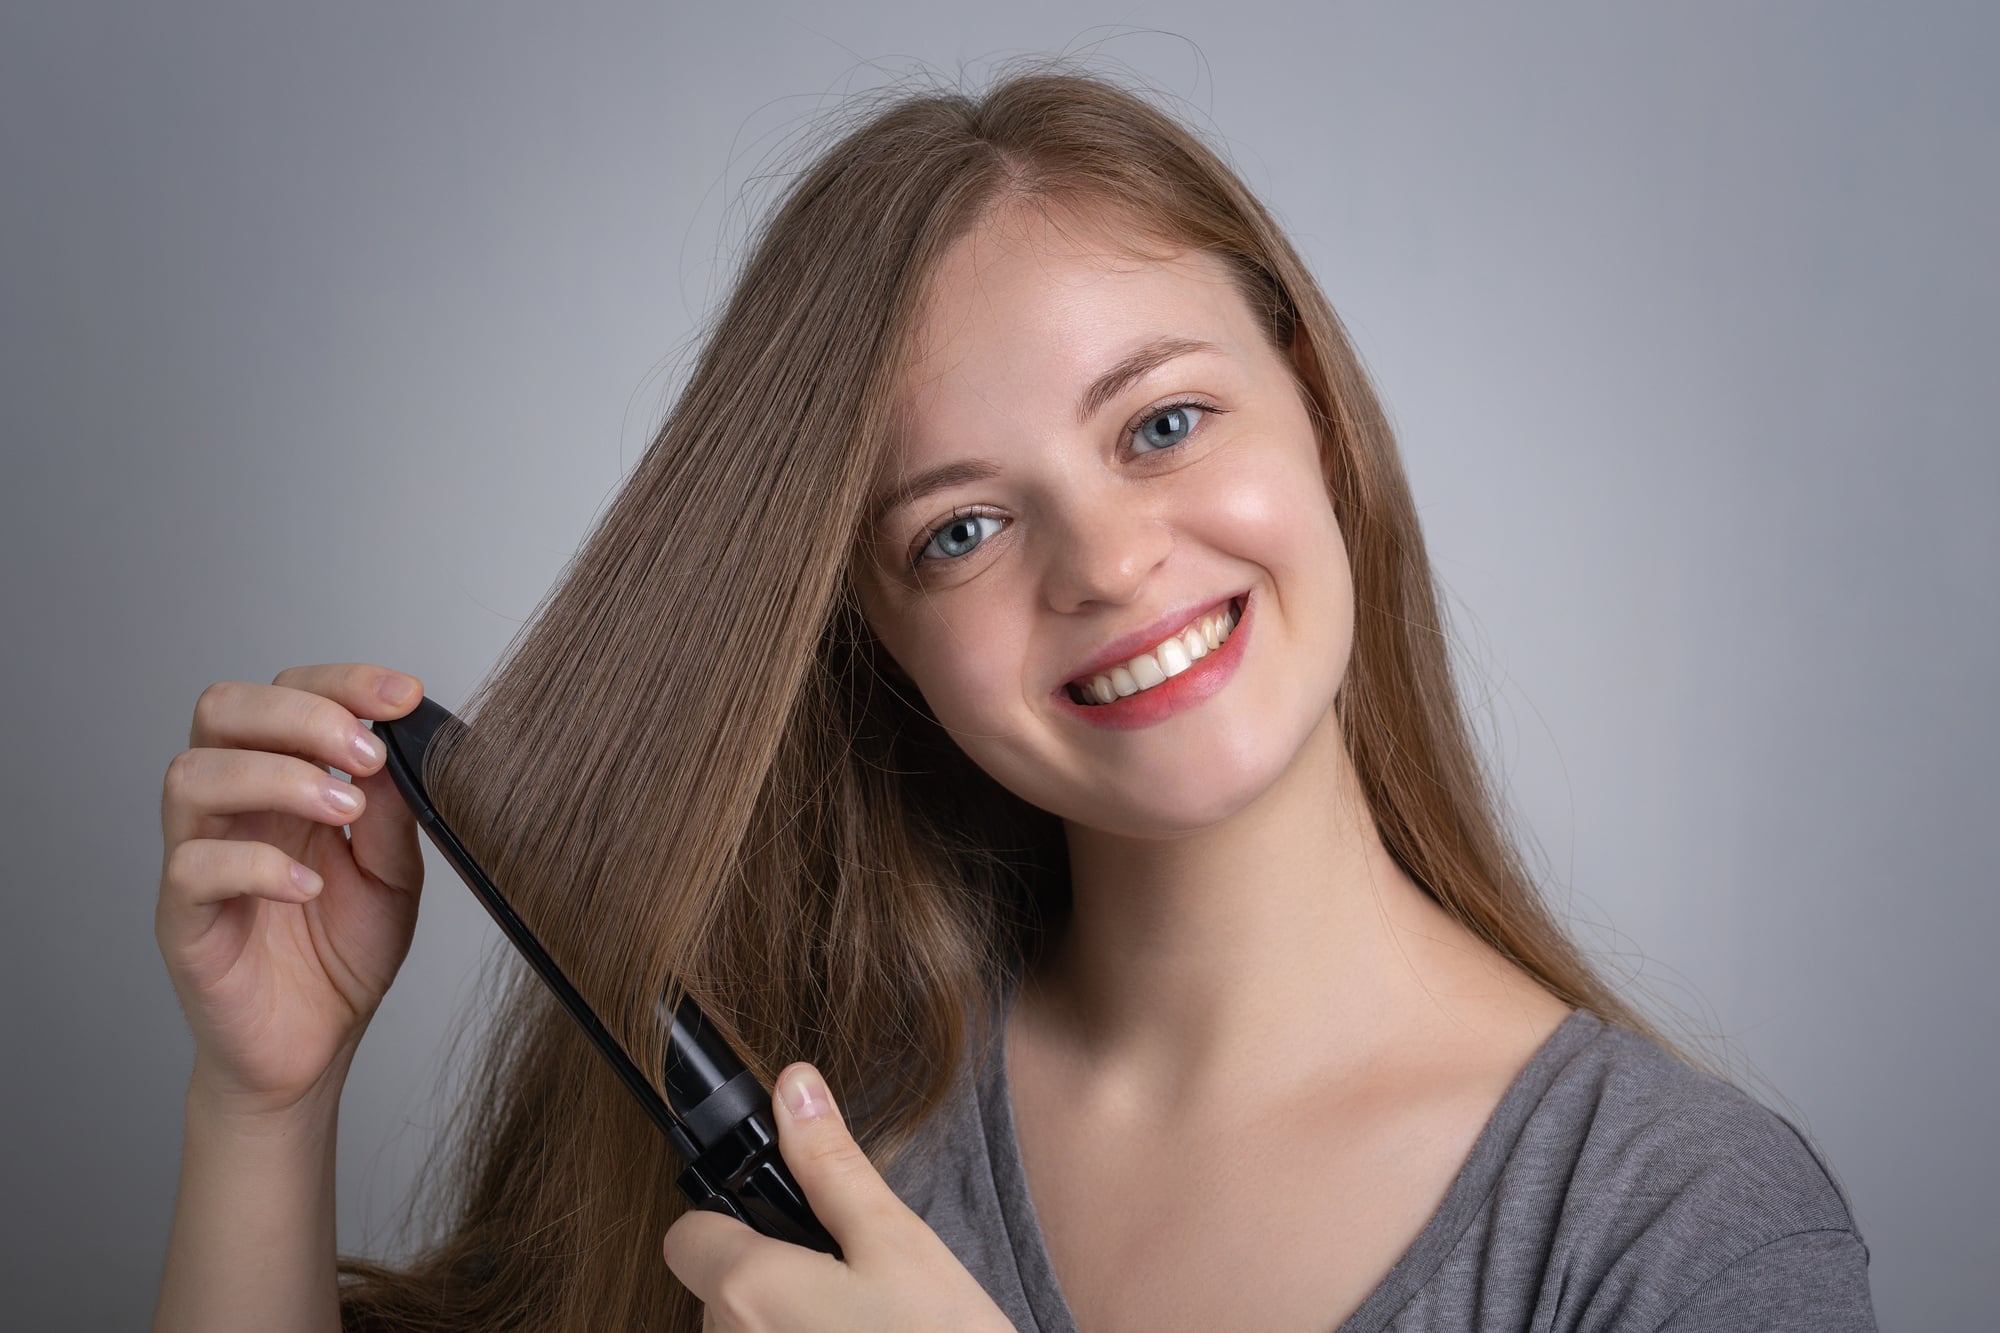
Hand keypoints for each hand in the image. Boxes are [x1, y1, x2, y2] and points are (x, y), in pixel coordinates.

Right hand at [156, 664, 427, 1118]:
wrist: (313, 1050)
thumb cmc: (343, 957)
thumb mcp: (395, 876)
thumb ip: (395, 813)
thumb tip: (403, 748)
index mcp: (283, 782)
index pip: (287, 694)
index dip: (342, 682)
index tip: (404, 696)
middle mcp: (233, 808)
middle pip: (221, 709)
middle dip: (300, 714)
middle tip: (365, 752)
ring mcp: (200, 859)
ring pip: (193, 774)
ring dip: (278, 777)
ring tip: (345, 811)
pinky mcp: (182, 920)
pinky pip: (192, 867)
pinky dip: (257, 864)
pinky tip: (309, 885)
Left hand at [664, 1063, 1014, 1332]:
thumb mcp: (897, 1242)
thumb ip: (831, 1166)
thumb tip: (794, 1088)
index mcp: (750, 1290)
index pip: (687, 1236)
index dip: (728, 1219)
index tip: (780, 1223)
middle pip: (716, 1292)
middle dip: (768, 1275)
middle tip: (846, 1283)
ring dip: (780, 1325)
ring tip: (858, 1329)